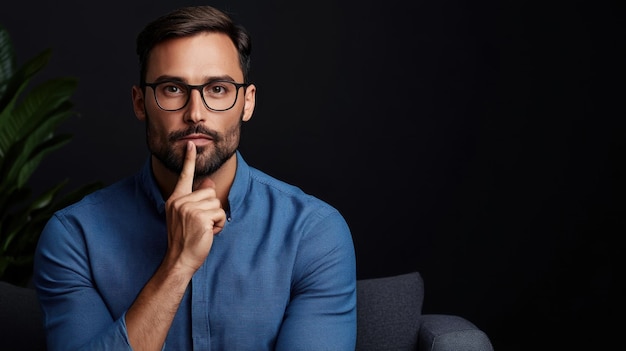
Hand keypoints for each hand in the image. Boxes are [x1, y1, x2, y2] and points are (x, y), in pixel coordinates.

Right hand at [164, 141, 225, 271]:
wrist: (180, 259)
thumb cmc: (185, 239)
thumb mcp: (188, 216)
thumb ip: (197, 199)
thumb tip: (209, 182)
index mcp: (175, 199)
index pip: (184, 176)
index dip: (188, 160)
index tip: (190, 145)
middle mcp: (180, 201)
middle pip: (210, 191)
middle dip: (212, 208)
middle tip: (202, 224)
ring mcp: (189, 208)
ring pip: (217, 203)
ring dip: (216, 218)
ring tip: (204, 230)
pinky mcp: (200, 217)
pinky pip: (220, 213)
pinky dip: (219, 225)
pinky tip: (208, 233)